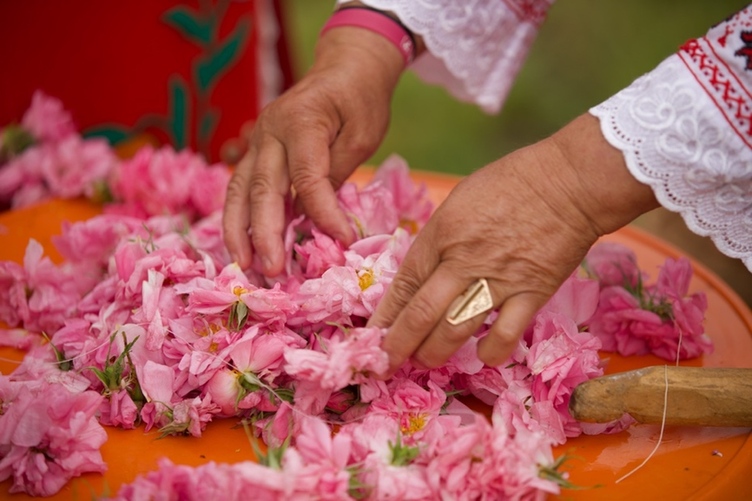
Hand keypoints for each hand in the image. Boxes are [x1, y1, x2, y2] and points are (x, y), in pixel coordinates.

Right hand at [223, 27, 404, 274]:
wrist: (343, 69)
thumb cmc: (359, 100)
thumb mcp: (362, 134)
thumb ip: (338, 173)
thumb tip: (319, 219)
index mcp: (302, 121)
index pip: (307, 178)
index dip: (323, 213)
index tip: (342, 241)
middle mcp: (270, 131)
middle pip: (262, 189)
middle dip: (265, 234)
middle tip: (272, 270)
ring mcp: (257, 140)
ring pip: (238, 190)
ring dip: (238, 231)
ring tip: (244, 265)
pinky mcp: (256, 151)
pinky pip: (240, 188)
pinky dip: (238, 218)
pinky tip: (242, 245)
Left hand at [369, 114, 659, 374]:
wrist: (568, 182)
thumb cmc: (512, 182)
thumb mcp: (459, 200)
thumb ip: (440, 238)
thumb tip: (424, 272)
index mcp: (441, 233)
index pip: (404, 282)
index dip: (385, 314)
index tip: (372, 335)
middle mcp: (463, 260)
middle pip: (421, 313)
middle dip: (399, 344)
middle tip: (386, 363)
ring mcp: (497, 279)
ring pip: (455, 329)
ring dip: (436, 353)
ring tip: (426, 362)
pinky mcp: (531, 293)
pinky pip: (505, 333)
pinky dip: (491, 351)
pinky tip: (483, 357)